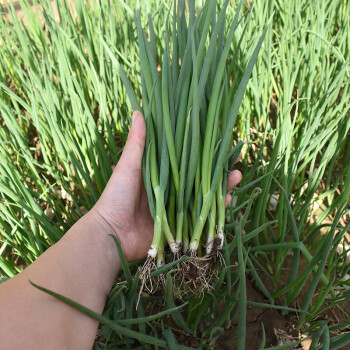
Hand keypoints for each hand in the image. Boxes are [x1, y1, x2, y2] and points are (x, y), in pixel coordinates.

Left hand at [91, 111, 241, 261]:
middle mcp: (172, 190)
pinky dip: (214, 213)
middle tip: (236, 163)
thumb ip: (137, 143)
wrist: (110, 233)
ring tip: (236, 179)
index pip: (188, 160)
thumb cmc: (116, 195)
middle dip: (219, 171)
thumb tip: (139, 112)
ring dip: (222, 188)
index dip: (205, 153)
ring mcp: (177, 209)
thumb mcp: (128, 166)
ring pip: (204, 197)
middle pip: (201, 178)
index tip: (221, 142)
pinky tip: (227, 202)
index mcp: (162, 174)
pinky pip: (200, 219)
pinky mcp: (179, 227)